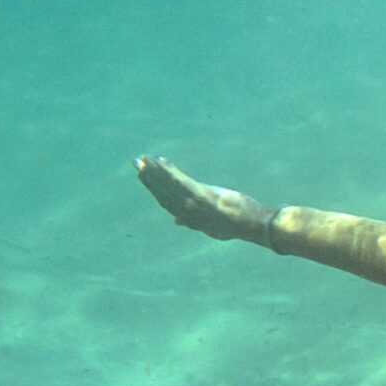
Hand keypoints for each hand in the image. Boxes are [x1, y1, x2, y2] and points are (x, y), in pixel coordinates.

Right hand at [136, 155, 272, 244]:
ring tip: (144, 159)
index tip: (145, 174)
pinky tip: (162, 162)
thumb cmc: (232, 225)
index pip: (165, 201)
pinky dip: (169, 171)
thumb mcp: (209, 226)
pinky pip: (180, 181)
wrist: (249, 224)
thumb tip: (175, 220)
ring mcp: (192, 204)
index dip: (153, 187)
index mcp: (187, 218)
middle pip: (162, 192)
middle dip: (148, 177)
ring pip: (168, 185)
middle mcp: (186, 212)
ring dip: (155, 171)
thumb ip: (190, 222)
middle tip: (136, 162)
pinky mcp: (201, 195)